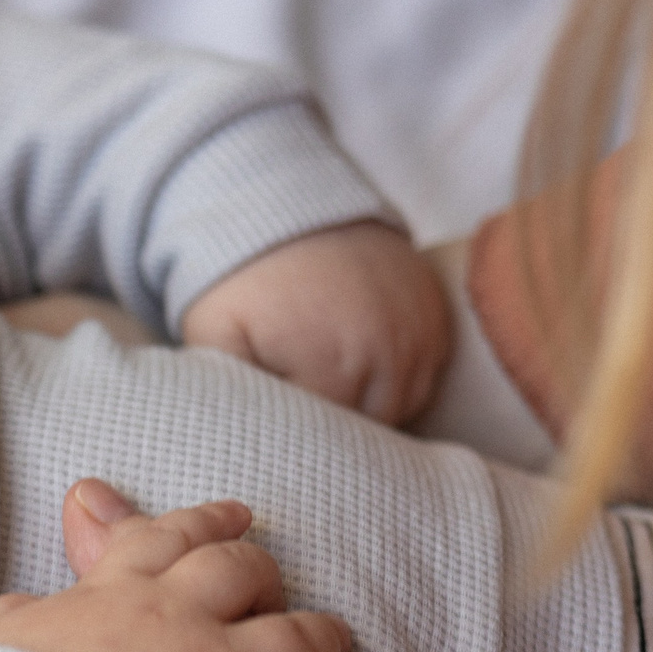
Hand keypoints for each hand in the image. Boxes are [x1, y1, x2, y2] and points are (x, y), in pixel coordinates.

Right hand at [0, 480, 376, 651]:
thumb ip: (14, 618)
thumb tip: (23, 605)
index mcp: (114, 594)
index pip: (166, 540)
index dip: (203, 522)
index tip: (231, 514)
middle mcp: (178, 620)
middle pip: (240, 572)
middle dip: (261, 568)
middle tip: (273, 573)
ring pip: (294, 633)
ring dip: (319, 630)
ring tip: (334, 636)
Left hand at [182, 219, 450, 424]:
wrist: (287, 208)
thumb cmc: (243, 282)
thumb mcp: (214, 334)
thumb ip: (227, 394)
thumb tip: (243, 441)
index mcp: (332, 365)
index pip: (329, 441)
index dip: (302, 443)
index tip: (280, 435)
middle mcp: (388, 351)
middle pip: (372, 431)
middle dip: (339, 434)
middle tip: (304, 420)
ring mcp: (420, 331)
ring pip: (404, 408)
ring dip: (372, 410)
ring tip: (332, 392)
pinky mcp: (437, 314)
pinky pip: (427, 374)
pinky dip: (400, 381)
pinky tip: (362, 369)